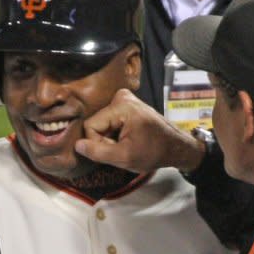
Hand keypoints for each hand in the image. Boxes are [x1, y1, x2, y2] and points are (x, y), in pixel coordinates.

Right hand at [74, 88, 204, 173]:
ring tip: (127, 142)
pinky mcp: (125, 104)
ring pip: (101, 123)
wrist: (175, 146)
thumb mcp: (124, 157)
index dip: (98, 143)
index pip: (90, 126)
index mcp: (121, 106)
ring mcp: (124, 98)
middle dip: (104, 140)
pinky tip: (128, 137)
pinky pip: (108, 120)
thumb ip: (98, 152)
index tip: (116, 150)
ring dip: (109, 137)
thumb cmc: (154, 152)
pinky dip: (115, 132)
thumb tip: (77, 145)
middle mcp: (121, 96)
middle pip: (95, 123)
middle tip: (123, 147)